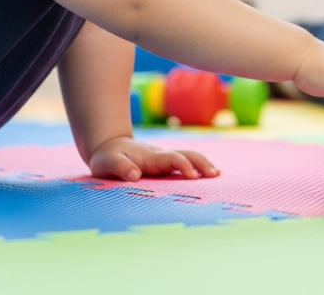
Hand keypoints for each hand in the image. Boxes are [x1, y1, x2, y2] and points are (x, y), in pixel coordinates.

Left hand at [88, 136, 218, 180]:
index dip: (184, 166)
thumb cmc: (107, 158)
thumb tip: (135, 175)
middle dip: (201, 163)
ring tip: (217, 174)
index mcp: (151, 157)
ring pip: (189, 156)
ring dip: (203, 163)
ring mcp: (164, 160)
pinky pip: (185, 163)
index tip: (193, 177)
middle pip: (187, 154)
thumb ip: (120, 168)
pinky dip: (198, 166)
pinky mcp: (164, 164)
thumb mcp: (107, 163)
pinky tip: (208, 173)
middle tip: (215, 175)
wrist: (108, 147)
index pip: (173, 159)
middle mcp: (162, 156)